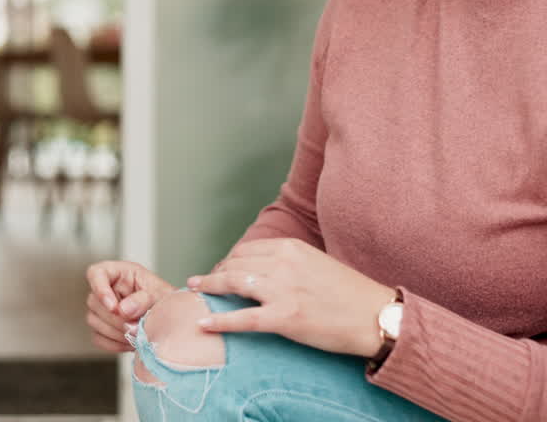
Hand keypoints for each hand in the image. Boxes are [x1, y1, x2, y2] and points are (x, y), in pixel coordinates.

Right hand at [85, 260, 175, 352]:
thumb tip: (123, 310)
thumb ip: (143, 299)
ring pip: (93, 320)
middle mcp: (107, 289)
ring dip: (115, 332)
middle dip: (114, 318)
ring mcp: (102, 309)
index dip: (100, 289)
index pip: (96, 273)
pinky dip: (114, 343)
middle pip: (94, 301)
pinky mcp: (102, 327)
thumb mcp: (160, 294)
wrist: (170, 321)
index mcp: (120, 273)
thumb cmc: (166, 301)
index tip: (113, 307)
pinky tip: (129, 342)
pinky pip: (98, 337)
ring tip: (137, 335)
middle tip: (135, 327)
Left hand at [188, 238, 396, 356]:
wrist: (377, 316)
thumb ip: (288, 261)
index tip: (221, 269)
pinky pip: (242, 319)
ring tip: (194, 291)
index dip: (229, 261)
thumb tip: (262, 267)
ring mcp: (282, 291)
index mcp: (290, 248)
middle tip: (203, 282)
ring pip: (233, 284)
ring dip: (209, 287)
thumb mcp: (316, 263)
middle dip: (216, 273)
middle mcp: (283, 264)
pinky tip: (203, 323)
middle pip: (235, 264)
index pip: (246, 250)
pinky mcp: (285, 318)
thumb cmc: (350, 293)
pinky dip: (219, 321)